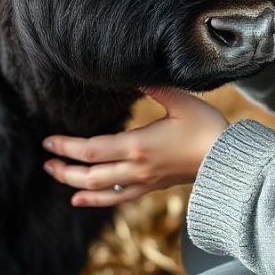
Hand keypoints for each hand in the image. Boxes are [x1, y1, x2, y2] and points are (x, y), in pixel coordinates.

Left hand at [41, 86, 228, 207]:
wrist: (228, 161)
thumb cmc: (207, 127)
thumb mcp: (181, 101)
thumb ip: (155, 87)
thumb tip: (134, 73)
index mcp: (139, 146)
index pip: (93, 150)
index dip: (68, 147)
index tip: (48, 141)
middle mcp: (137, 168)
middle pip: (90, 175)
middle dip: (65, 169)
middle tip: (46, 160)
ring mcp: (144, 181)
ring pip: (101, 190)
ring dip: (75, 185)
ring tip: (57, 176)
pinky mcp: (152, 186)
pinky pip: (117, 198)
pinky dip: (96, 200)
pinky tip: (81, 200)